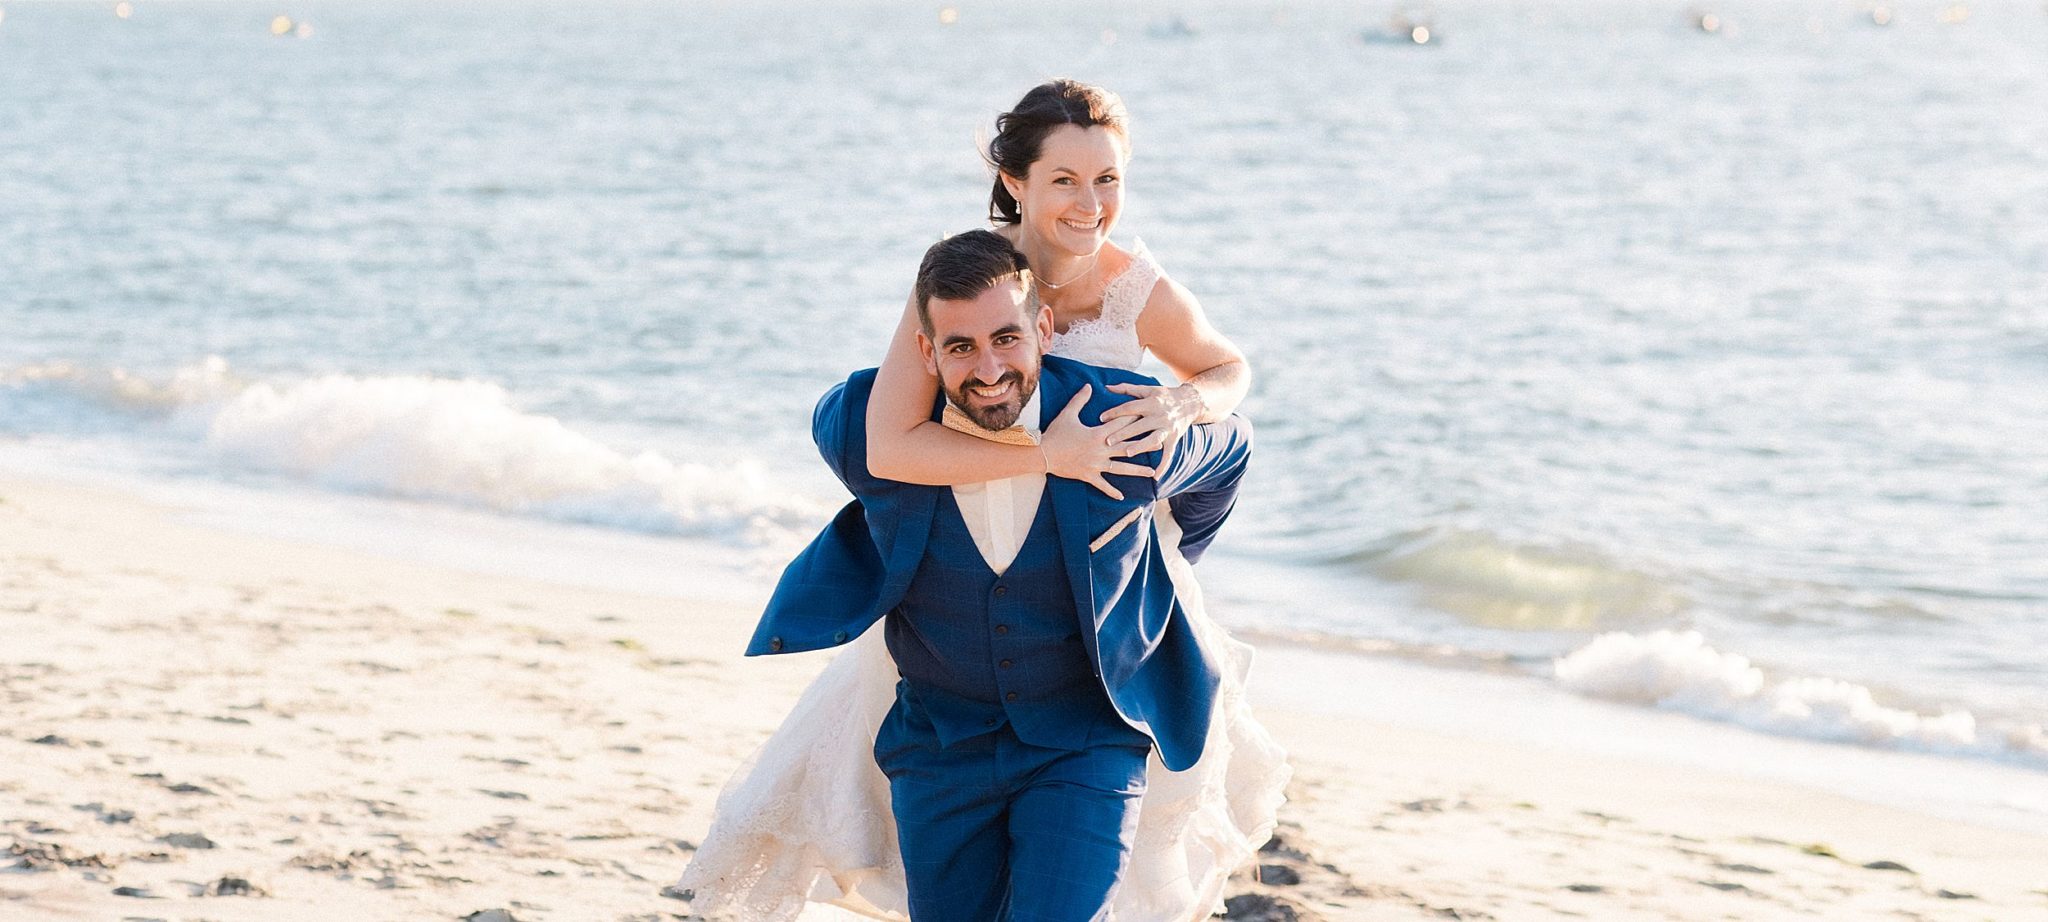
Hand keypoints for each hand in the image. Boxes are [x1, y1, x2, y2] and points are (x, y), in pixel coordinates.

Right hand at [1040, 385, 1153, 499]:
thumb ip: (1080, 399)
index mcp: (1097, 434)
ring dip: (1137, 470)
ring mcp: (1096, 464)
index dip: (1134, 419)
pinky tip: (1122, 497)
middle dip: (1144, 444)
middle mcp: (1100, 450)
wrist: (1042, 454)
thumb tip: (1089, 385)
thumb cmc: (1055, 433)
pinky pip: (1102, 485)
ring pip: (1121, 468)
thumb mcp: (1067, 414)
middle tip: (1160, 441)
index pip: (1120, 425)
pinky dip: (1111, 491)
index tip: (1148, 415)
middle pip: (1127, 446)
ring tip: (1152, 472)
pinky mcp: (1088, 475)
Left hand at [1100, 382, 1203, 474]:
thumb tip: (1107, 386)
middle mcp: (1159, 415)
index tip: (1101, 418)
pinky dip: (1163, 465)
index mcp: (1150, 402)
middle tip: (1107, 442)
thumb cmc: (1164, 395)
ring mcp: (1167, 428)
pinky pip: (1169, 453)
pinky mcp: (1174, 438)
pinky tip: (1155, 476)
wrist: (1190, 401)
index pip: (1130, 407)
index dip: (1115, 412)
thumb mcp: (1147, 389)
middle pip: (1139, 425)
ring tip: (1128, 453)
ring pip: (1153, 439)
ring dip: (1141, 446)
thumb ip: (1126, 389)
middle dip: (1123, 433)